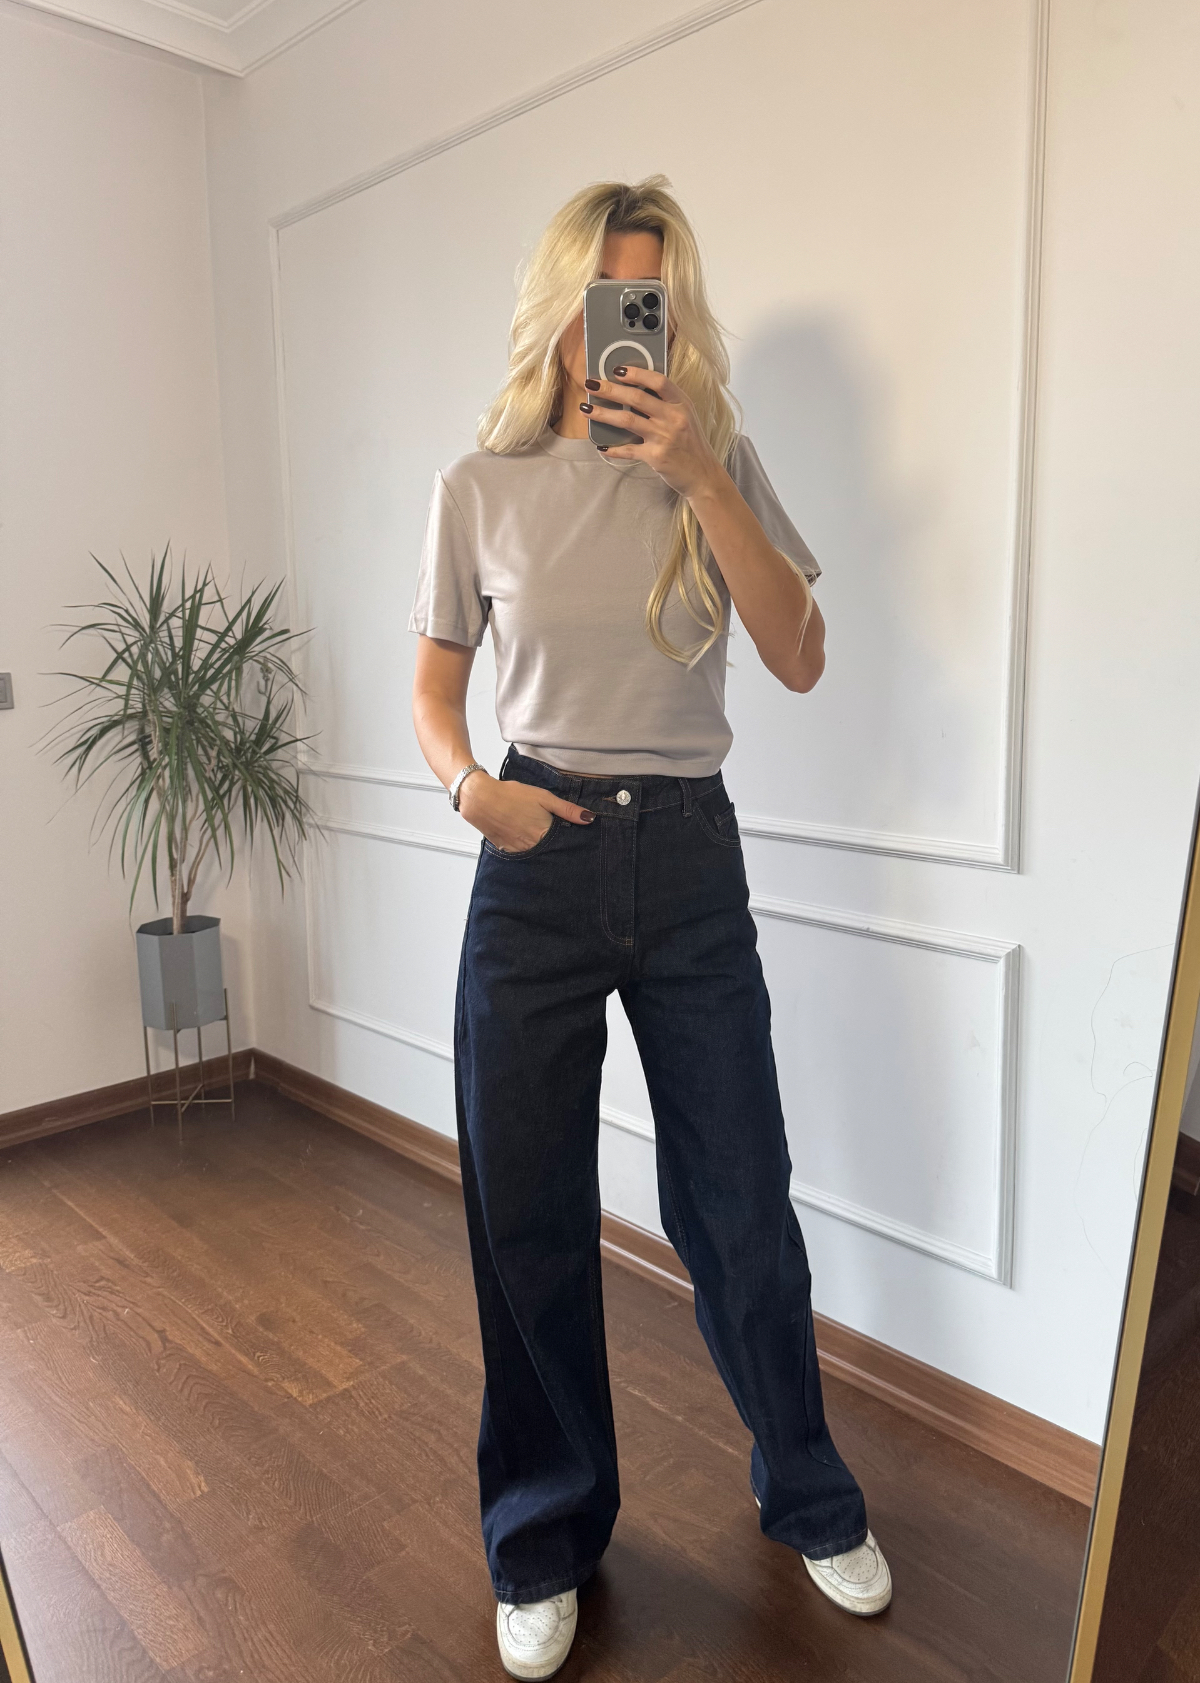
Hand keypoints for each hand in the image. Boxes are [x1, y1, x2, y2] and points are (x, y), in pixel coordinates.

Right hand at [458, 773, 594, 851]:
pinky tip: (524, 837)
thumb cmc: (513, 795)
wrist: (481, 799)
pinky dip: (526, 849)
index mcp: (544, 834)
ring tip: (537, 835)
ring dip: (541, 849)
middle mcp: (532, 846)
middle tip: (555, 837)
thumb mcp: (544, 797)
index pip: (563, 844)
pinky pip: (521, 854)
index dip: (569, 841)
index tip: (574, 839)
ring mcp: (518, 850)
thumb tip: (589, 818)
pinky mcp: (506, 850)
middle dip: (556, 847)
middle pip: (550, 851)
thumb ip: (567, 810)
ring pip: (536, 854)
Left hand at [581, 368, 724, 499]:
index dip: (636, 373)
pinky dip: (613, 449)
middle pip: (637, 397)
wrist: (703, 475)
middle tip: (591, 384)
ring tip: (586, 409)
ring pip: (627, 419)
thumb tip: (635, 390)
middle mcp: (673, 417)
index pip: (658, 381)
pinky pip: (628, 449)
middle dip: (610, 389)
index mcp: (681, 403)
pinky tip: (601, 446)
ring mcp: (664, 437)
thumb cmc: (692, 444)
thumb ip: (666, 403)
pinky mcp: (656, 456)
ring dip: (603, 413)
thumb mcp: (686, 417)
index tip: (617, 370)